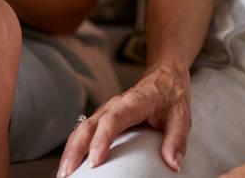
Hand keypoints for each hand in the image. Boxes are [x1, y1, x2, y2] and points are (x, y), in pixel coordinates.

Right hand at [57, 61, 190, 175]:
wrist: (164, 77)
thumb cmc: (170, 96)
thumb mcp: (180, 117)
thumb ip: (176, 140)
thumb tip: (172, 164)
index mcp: (132, 103)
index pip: (111, 120)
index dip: (100, 141)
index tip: (94, 161)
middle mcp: (113, 106)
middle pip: (88, 126)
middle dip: (75, 150)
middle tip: (68, 173)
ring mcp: (105, 112)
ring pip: (81, 129)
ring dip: (70, 150)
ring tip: (64, 173)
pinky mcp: (102, 118)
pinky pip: (83, 131)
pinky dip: (74, 146)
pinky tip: (71, 162)